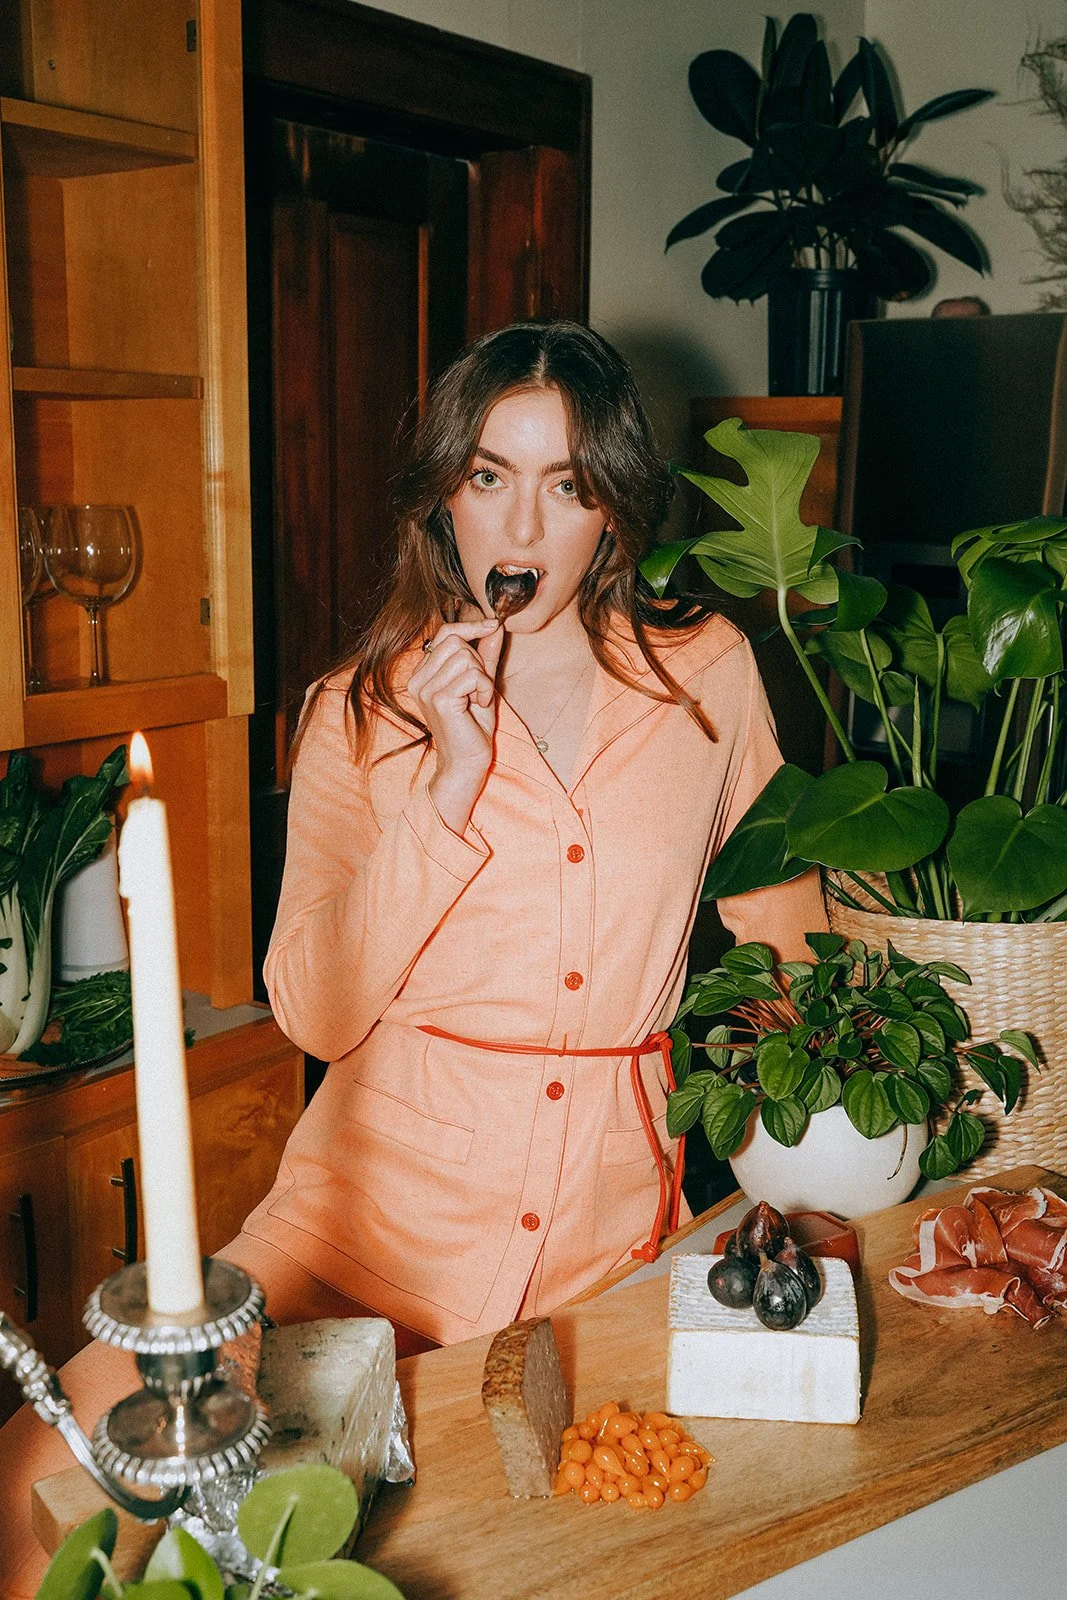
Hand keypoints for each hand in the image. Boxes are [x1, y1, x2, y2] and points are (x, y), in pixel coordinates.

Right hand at [406, 620, 503, 832]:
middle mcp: (418, 679)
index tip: (494, 624)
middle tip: (478, 689)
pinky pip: (472, 675)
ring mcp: (425, 689)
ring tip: (477, 700)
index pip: (444, 633)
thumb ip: (485, 655)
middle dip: (477, 662)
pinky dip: (484, 689)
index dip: (470, 626)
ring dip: (482, 678)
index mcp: (423, 673)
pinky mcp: (439, 699)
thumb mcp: (481, 683)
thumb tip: (495, 626)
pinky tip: (478, 706)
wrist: (467, 761)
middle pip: (456, 642)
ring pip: (465, 657)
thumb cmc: (472, 726)